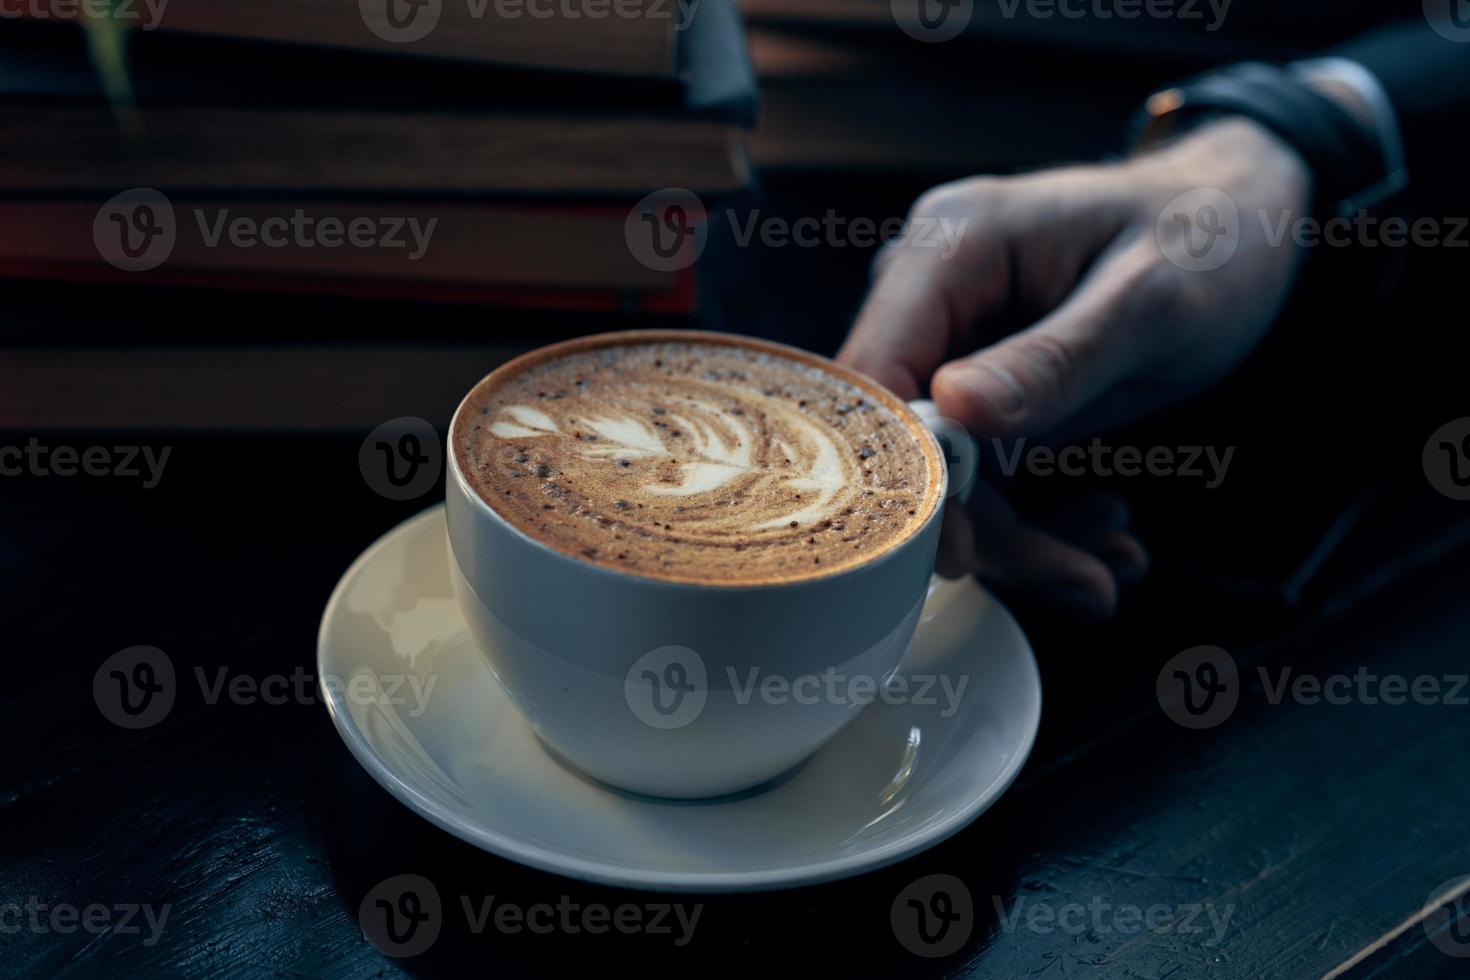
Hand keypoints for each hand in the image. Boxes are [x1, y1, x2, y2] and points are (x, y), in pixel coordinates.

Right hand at [839, 118, 1311, 619]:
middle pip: (906, 437)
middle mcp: (931, 291)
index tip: (961, 549)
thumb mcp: (1151, 303)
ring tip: (1106, 569)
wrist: (1242, 225)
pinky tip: (1101, 533)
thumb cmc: (1207, 239)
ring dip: (1019, 534)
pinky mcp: (976, 383)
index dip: (901, 467)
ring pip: (943, 469)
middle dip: (983, 523)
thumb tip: (953, 411)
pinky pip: (978, 467)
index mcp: (953, 246)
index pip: (875, 372)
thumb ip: (1054, 360)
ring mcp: (950, 339)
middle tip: (1076, 581)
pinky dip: (1033, 515)